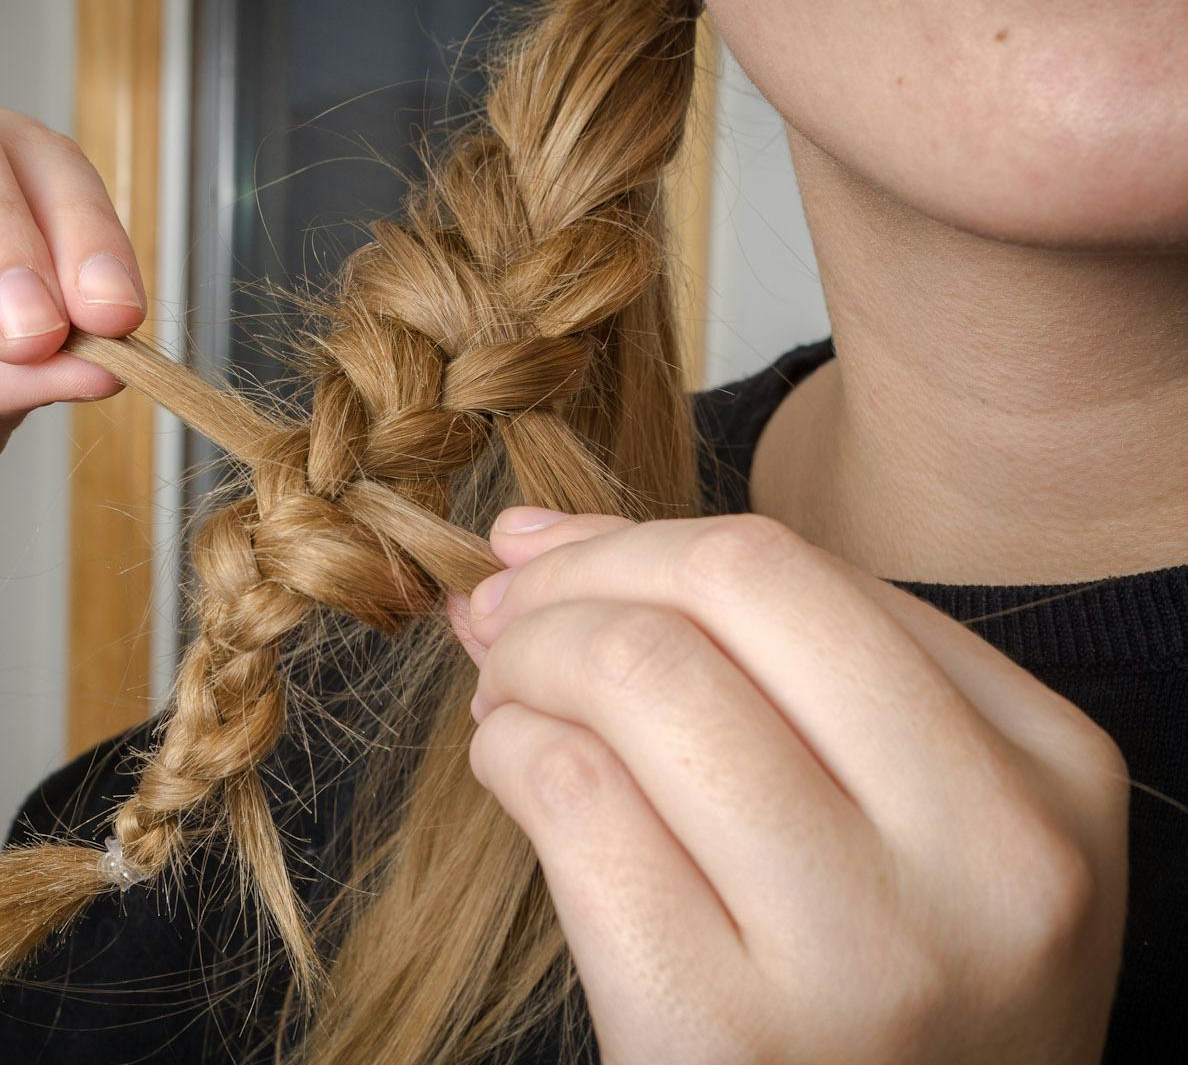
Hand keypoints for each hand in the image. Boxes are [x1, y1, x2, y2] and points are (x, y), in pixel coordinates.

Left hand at [450, 509, 1127, 1063]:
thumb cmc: (880, 989)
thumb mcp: (910, 821)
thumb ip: (762, 664)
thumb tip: (541, 538)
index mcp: (1049, 773)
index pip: (801, 571)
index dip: (637, 542)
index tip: (547, 554)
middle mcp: (985, 858)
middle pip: (725, 591)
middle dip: (574, 577)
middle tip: (503, 613)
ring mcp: (861, 956)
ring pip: (640, 680)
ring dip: (526, 662)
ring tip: (505, 702)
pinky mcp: (724, 1037)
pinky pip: (575, 804)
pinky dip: (509, 755)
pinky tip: (514, 775)